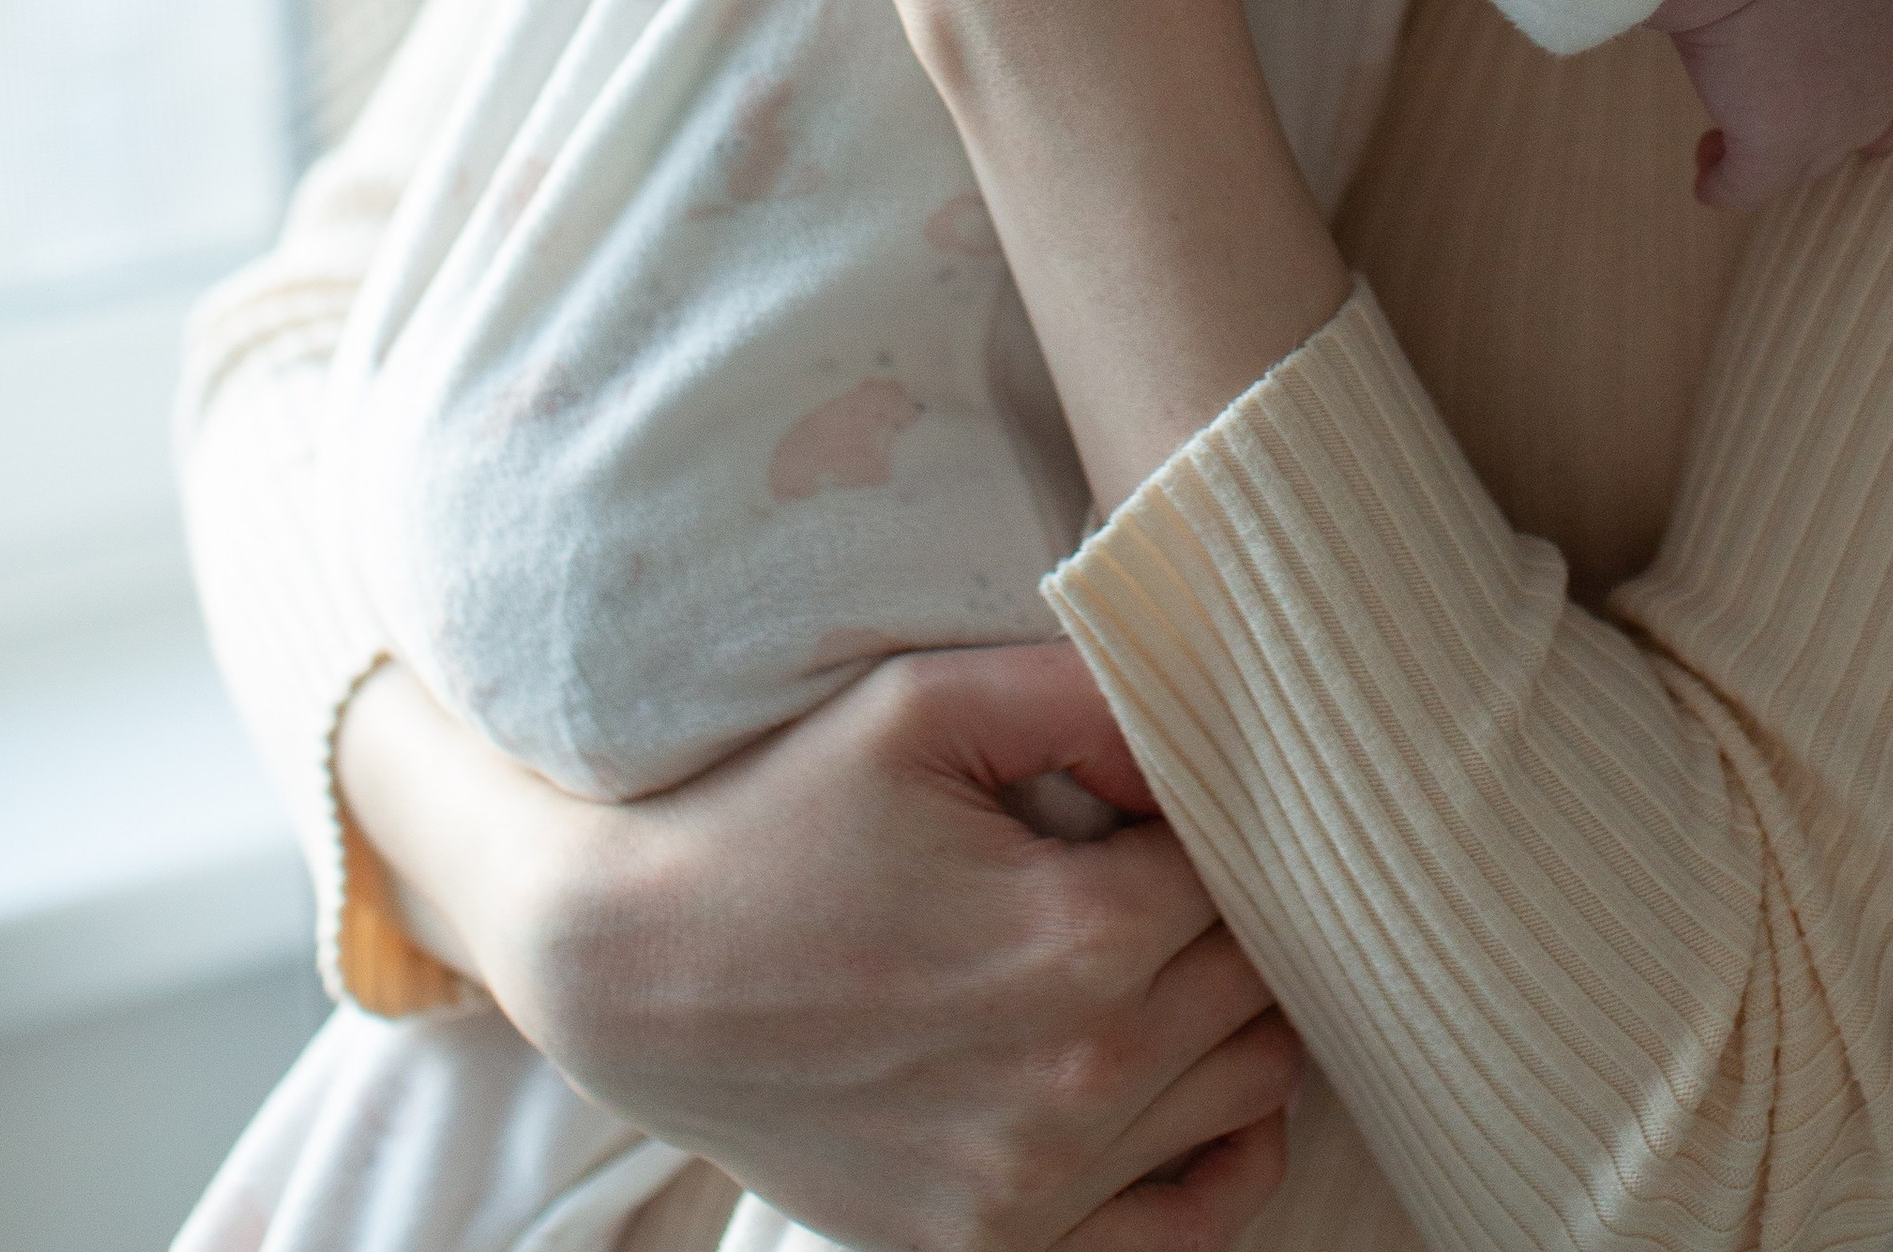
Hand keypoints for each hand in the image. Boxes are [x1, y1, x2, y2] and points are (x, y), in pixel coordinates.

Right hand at [337, 642, 1300, 1249]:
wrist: (633, 973)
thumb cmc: (779, 817)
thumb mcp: (924, 703)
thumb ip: (1085, 696)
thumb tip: (1196, 728)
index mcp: (1077, 940)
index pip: (1242, 866)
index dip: (1214, 815)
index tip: (1153, 792)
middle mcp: (1076, 1081)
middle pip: (1259, 977)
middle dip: (1231, 908)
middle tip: (1156, 858)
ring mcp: (1036, 1186)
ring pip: (1250, 1088)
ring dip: (1228, 1013)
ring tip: (1157, 949)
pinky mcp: (994, 1248)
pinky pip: (1191, 1225)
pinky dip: (1218, 1150)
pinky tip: (1178, 1072)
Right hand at [1656, 0, 1892, 212]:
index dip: (1891, 113)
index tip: (1851, 105)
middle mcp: (1882, 87)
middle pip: (1859, 134)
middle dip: (1818, 130)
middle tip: (1773, 114)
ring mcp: (1833, 128)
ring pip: (1801, 163)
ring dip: (1763, 155)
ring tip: (1717, 141)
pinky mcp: (1776, 150)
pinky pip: (1745, 187)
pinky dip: (1722, 186)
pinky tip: (1704, 178)